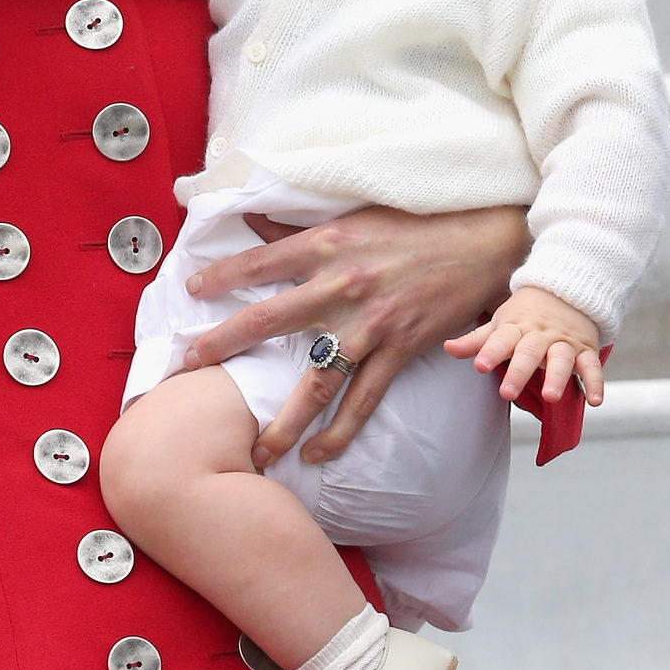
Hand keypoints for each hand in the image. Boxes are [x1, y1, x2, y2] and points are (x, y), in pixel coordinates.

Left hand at [182, 202, 528, 465]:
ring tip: (256, 451)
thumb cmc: (415, 223)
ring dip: (284, 420)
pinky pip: (363, 400)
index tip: (191, 291)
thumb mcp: (353, 215)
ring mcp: (369, 324)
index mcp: (325, 245)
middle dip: (222, 346)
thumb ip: (300, 228)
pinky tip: (318, 455)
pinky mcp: (399, 349)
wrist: (482, 241)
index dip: (221, 276)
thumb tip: (252, 222)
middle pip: (267, 321)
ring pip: (315, 381)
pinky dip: (340, 432)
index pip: (258, 262)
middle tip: (187, 368)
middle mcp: (340, 285)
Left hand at [444, 285, 602, 405]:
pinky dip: (595, 383)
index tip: (480, 366)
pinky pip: (592, 366)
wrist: (567, 289)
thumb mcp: (500, 322)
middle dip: (518, 372)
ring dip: (556, 377)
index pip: (501, 339)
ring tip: (550, 397)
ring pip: (561, 359)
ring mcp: (564, 342)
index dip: (491, 352)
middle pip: (529, 352)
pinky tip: (594, 401)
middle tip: (507, 393)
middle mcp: (540, 335)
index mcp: (516, 327)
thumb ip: (477, 340)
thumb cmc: (525, 313)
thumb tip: (447, 348)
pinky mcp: (585, 350)